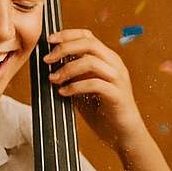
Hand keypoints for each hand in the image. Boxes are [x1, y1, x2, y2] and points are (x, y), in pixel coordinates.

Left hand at [45, 30, 145, 152]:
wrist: (124, 135)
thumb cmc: (104, 112)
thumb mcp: (85, 88)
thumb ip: (74, 75)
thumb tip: (50, 65)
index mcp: (108, 59)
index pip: (88, 36)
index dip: (67, 34)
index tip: (49, 40)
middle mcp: (115, 65)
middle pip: (89, 43)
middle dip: (64, 48)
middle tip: (47, 59)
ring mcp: (118, 79)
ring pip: (91, 62)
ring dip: (68, 68)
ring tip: (53, 79)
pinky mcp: (117, 95)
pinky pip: (95, 84)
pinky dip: (75, 86)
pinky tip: (64, 93)